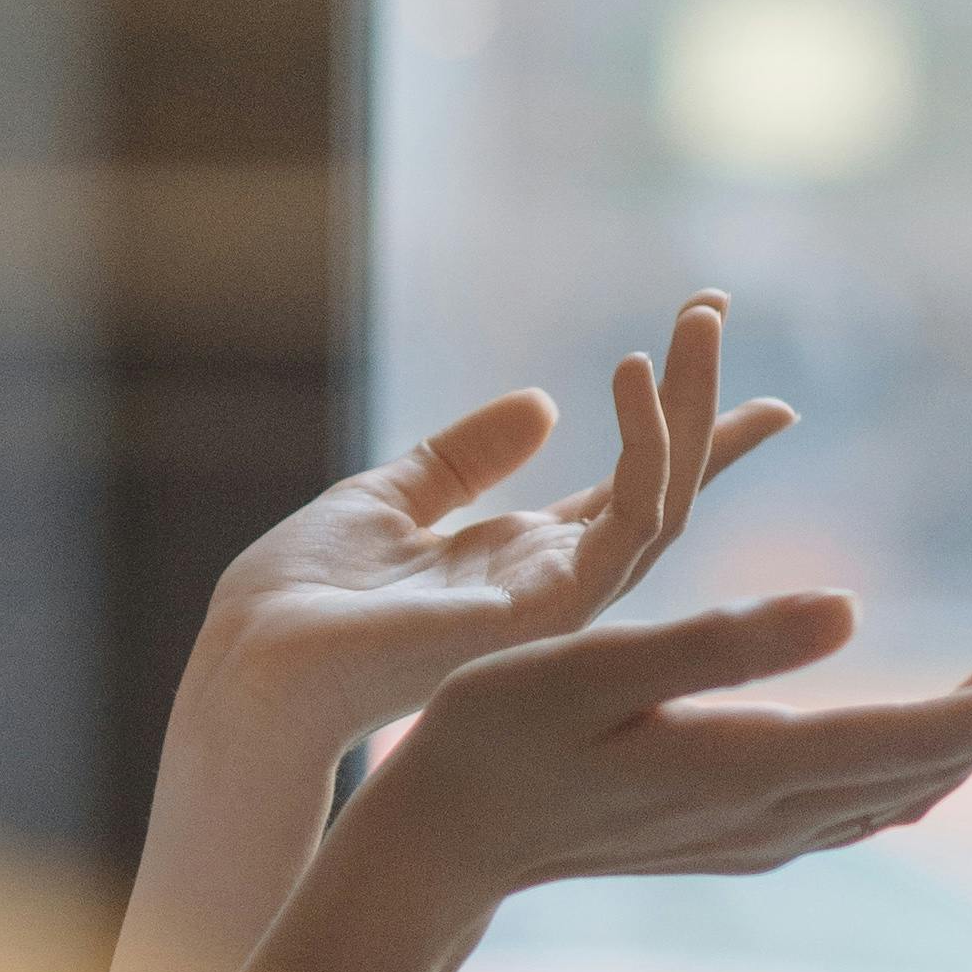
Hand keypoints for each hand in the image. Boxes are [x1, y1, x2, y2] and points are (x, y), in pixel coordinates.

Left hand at [108, 296, 793, 971]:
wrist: (256, 664)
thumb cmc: (302, 601)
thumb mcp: (387, 498)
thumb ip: (465, 458)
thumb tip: (543, 403)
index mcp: (519, 561)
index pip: (628, 490)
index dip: (676, 424)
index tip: (710, 349)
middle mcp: (553, 584)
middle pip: (667, 492)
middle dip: (704, 403)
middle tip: (715, 307)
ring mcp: (561, 603)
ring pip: (667, 500)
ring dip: (690, 404)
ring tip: (696, 319)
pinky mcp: (552, 608)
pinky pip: (632, 519)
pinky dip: (649, 446)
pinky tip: (633, 375)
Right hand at [362, 576, 971, 919]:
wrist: (439, 846)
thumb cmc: (492, 737)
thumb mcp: (591, 666)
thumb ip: (721, 642)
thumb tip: (850, 612)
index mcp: (754, 766)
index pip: (928, 734)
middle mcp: (780, 814)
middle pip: (947, 754)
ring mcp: (767, 833)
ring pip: (920, 776)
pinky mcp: (745, 831)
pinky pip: (878, 794)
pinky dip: (938, 745)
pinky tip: (950, 718)